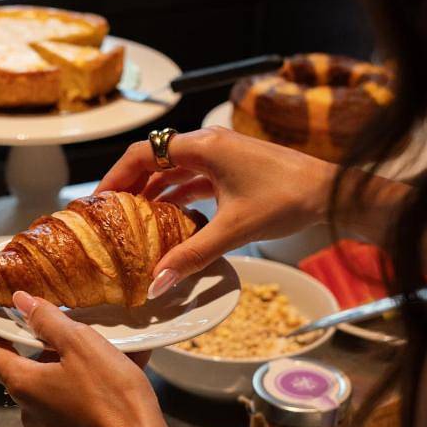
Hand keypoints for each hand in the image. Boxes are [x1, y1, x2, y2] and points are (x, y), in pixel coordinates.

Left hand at [0, 292, 163, 426]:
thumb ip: (48, 320)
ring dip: (79, 368)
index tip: (20, 315)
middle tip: (83, 333)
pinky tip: (120, 380)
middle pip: (31, 368)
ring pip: (57, 386)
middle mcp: (29, 411)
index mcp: (23, 385)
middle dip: (55, 348)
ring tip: (113, 354)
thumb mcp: (81, 345)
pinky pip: (75, 407)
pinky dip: (91, 391)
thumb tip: (21, 301)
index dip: (2, 329)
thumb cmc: (110, 395)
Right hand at [97, 128, 334, 295]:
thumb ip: (191, 255)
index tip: (97, 199)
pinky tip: (168, 217)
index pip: (143, 153)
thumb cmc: (285, 200)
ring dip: (153, 190)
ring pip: (174, 168)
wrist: (329, 192)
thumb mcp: (233, 230)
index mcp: (202, 146)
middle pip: (154, 158)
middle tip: (109, 211)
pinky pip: (193, 177)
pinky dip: (177, 194)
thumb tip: (157, 283)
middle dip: (130, 183)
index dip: (115, 175)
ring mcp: (221, 154)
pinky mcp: (232, 167)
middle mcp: (207, 143)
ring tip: (132, 217)